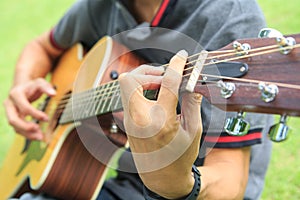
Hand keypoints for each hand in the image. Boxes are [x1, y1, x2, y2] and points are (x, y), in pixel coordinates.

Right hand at [3, 78, 55, 139]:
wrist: (23, 87)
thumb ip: (46, 87)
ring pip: (15, 127)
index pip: (24, 108)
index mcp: (15, 94)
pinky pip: (17, 129)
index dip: (36, 114)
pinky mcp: (13, 118)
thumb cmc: (32, 86)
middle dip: (26, 128)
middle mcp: (9, 104)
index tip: (47, 119)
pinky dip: (27, 134)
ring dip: (27, 134)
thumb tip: (53, 94)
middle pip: (13, 120)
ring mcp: (9, 112)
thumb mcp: (40, 82)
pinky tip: (37, 136)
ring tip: (40, 137)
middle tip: (39, 131)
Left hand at [119, 50, 201, 197]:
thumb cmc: (179, 157)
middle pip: (129, 79)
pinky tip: (155, 94)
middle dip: (148, 71)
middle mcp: (140, 119)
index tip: (181, 56)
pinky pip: (128, 95)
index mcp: (161, 121)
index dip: (175, 66)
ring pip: (125, 85)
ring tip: (161, 84)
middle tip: (165, 76)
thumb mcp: (193, 131)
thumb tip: (193, 81)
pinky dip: (140, 88)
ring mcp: (130, 120)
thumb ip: (193, 103)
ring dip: (143, 78)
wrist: (160, 177)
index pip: (166, 84)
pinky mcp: (127, 121)